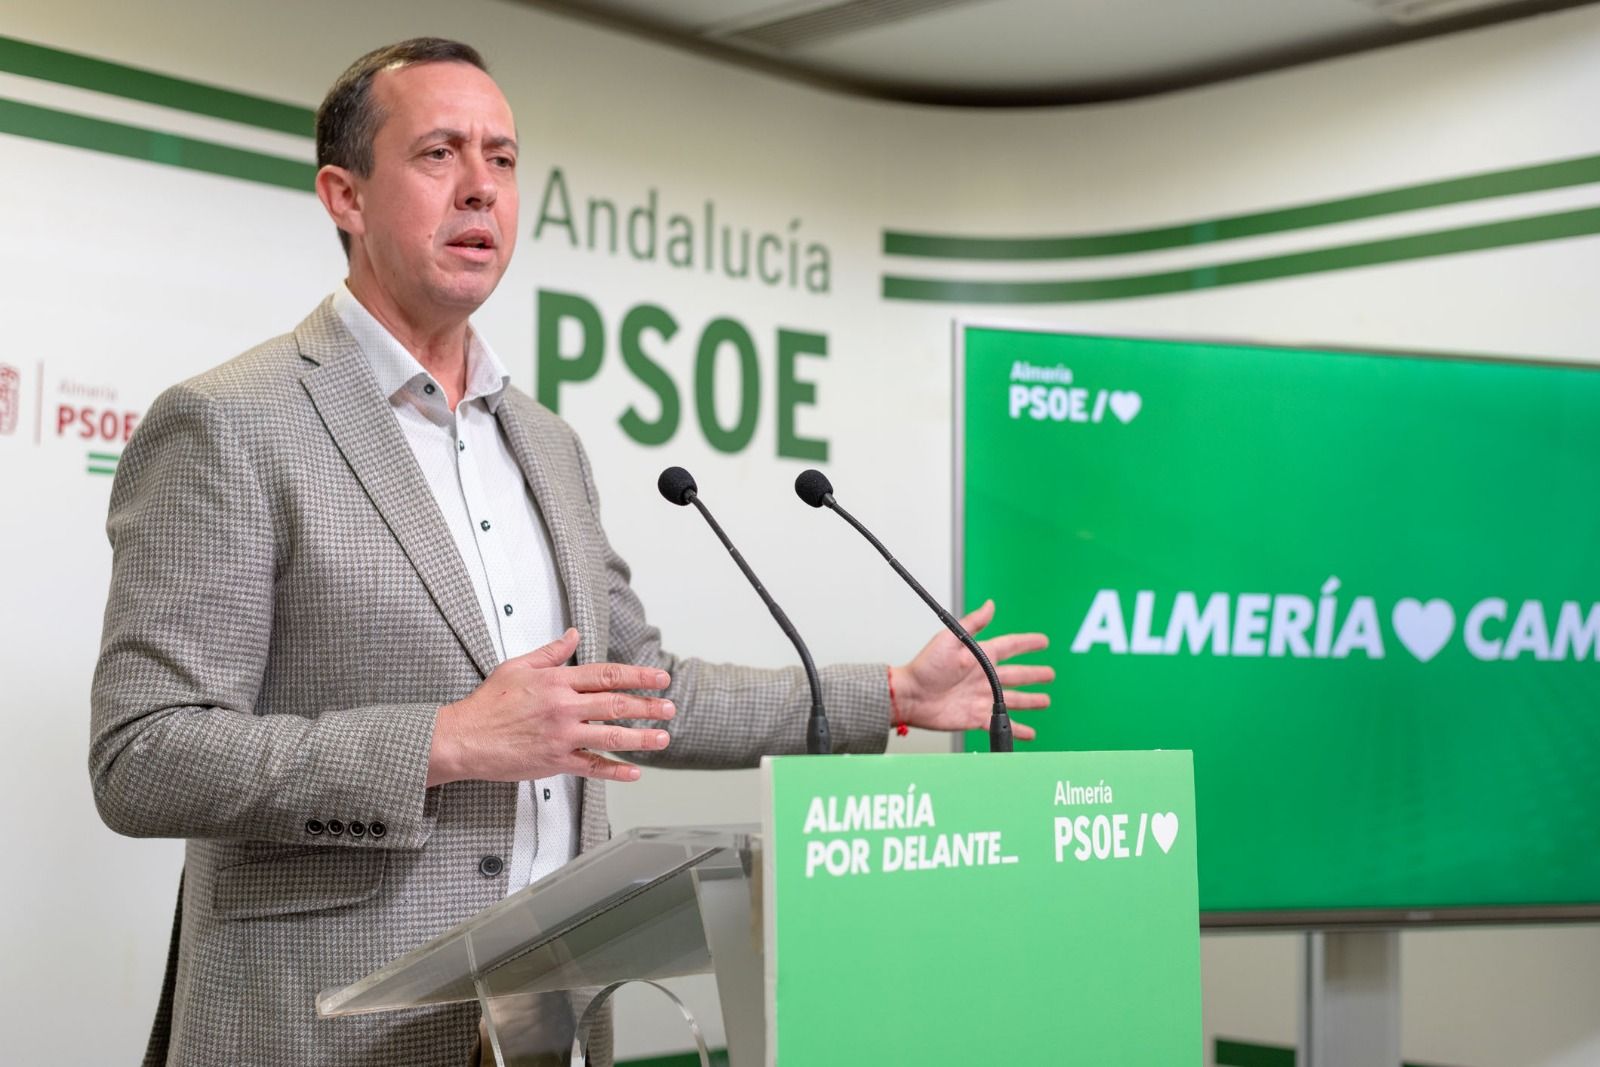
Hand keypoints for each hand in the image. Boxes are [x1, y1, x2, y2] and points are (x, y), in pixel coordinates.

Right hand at [426, 629, 674, 785]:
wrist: (464, 738)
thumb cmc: (488, 702)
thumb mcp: (518, 666)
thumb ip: (551, 652)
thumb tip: (573, 635)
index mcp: (557, 681)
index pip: (608, 675)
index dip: (639, 677)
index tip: (660, 679)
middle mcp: (564, 707)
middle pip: (616, 704)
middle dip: (648, 706)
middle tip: (669, 708)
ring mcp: (561, 736)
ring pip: (610, 736)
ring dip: (641, 738)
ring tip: (662, 738)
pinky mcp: (555, 761)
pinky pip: (591, 767)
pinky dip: (615, 771)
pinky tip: (634, 772)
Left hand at [889, 600, 1050, 739]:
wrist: (911, 697)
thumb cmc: (925, 667)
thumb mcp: (950, 639)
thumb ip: (973, 624)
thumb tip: (991, 604)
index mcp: (980, 656)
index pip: (1011, 647)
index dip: (1028, 644)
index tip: (1043, 641)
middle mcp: (984, 677)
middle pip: (1018, 675)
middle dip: (1034, 674)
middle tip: (1050, 674)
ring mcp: (982, 697)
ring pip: (1014, 699)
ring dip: (1031, 700)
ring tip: (1045, 701)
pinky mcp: (977, 717)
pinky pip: (1001, 722)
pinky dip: (1018, 728)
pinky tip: (1029, 732)